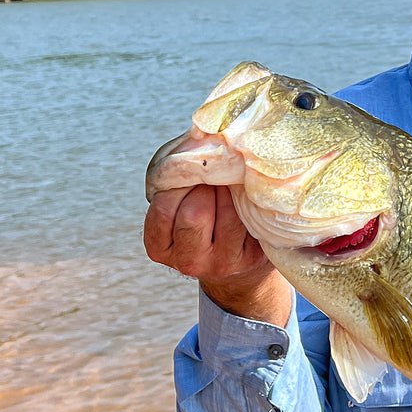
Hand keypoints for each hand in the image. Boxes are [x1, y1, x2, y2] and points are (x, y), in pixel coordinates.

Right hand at [143, 184, 292, 324]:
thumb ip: (176, 186)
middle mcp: (188, 262)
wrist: (236, 264)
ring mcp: (222, 263)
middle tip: (214, 175)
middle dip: (205, 185)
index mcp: (160, 248)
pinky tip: (245, 195)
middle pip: (194, 212)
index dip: (179, 181)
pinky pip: (250, 218)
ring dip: (230, 189)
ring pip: (227, 212)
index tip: (191, 169)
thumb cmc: (202, 222)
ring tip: (230, 183)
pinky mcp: (251, 258)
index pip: (163, 207)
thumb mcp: (176, 208)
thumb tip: (196, 148)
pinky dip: (248, 199)